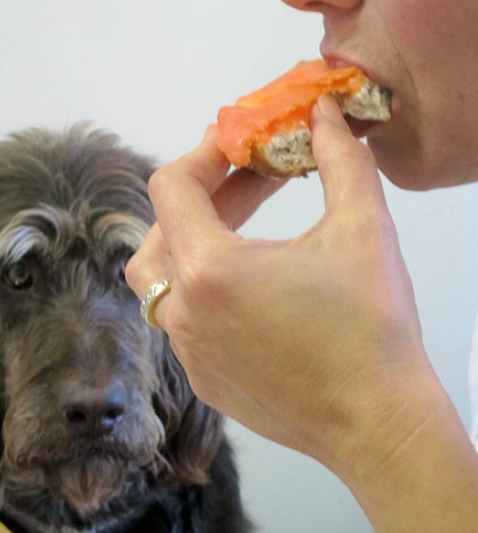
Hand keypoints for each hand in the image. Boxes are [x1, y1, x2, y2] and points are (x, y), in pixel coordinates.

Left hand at [126, 95, 429, 468]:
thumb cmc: (370, 327)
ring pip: (160, 278)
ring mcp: (187, 350)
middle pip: (159, 230)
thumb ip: (340, 160)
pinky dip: (202, 289)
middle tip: (250, 181)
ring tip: (241, 225)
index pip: (171, 188)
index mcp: (209, 269)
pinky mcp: (201, 378)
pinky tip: (248, 286)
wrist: (377, 422)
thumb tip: (326, 114)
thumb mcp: (363, 228)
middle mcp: (183, 311)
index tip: (236, 144)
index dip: (201, 156)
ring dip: (191, 242)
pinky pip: (181, 319)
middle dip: (203, 197)